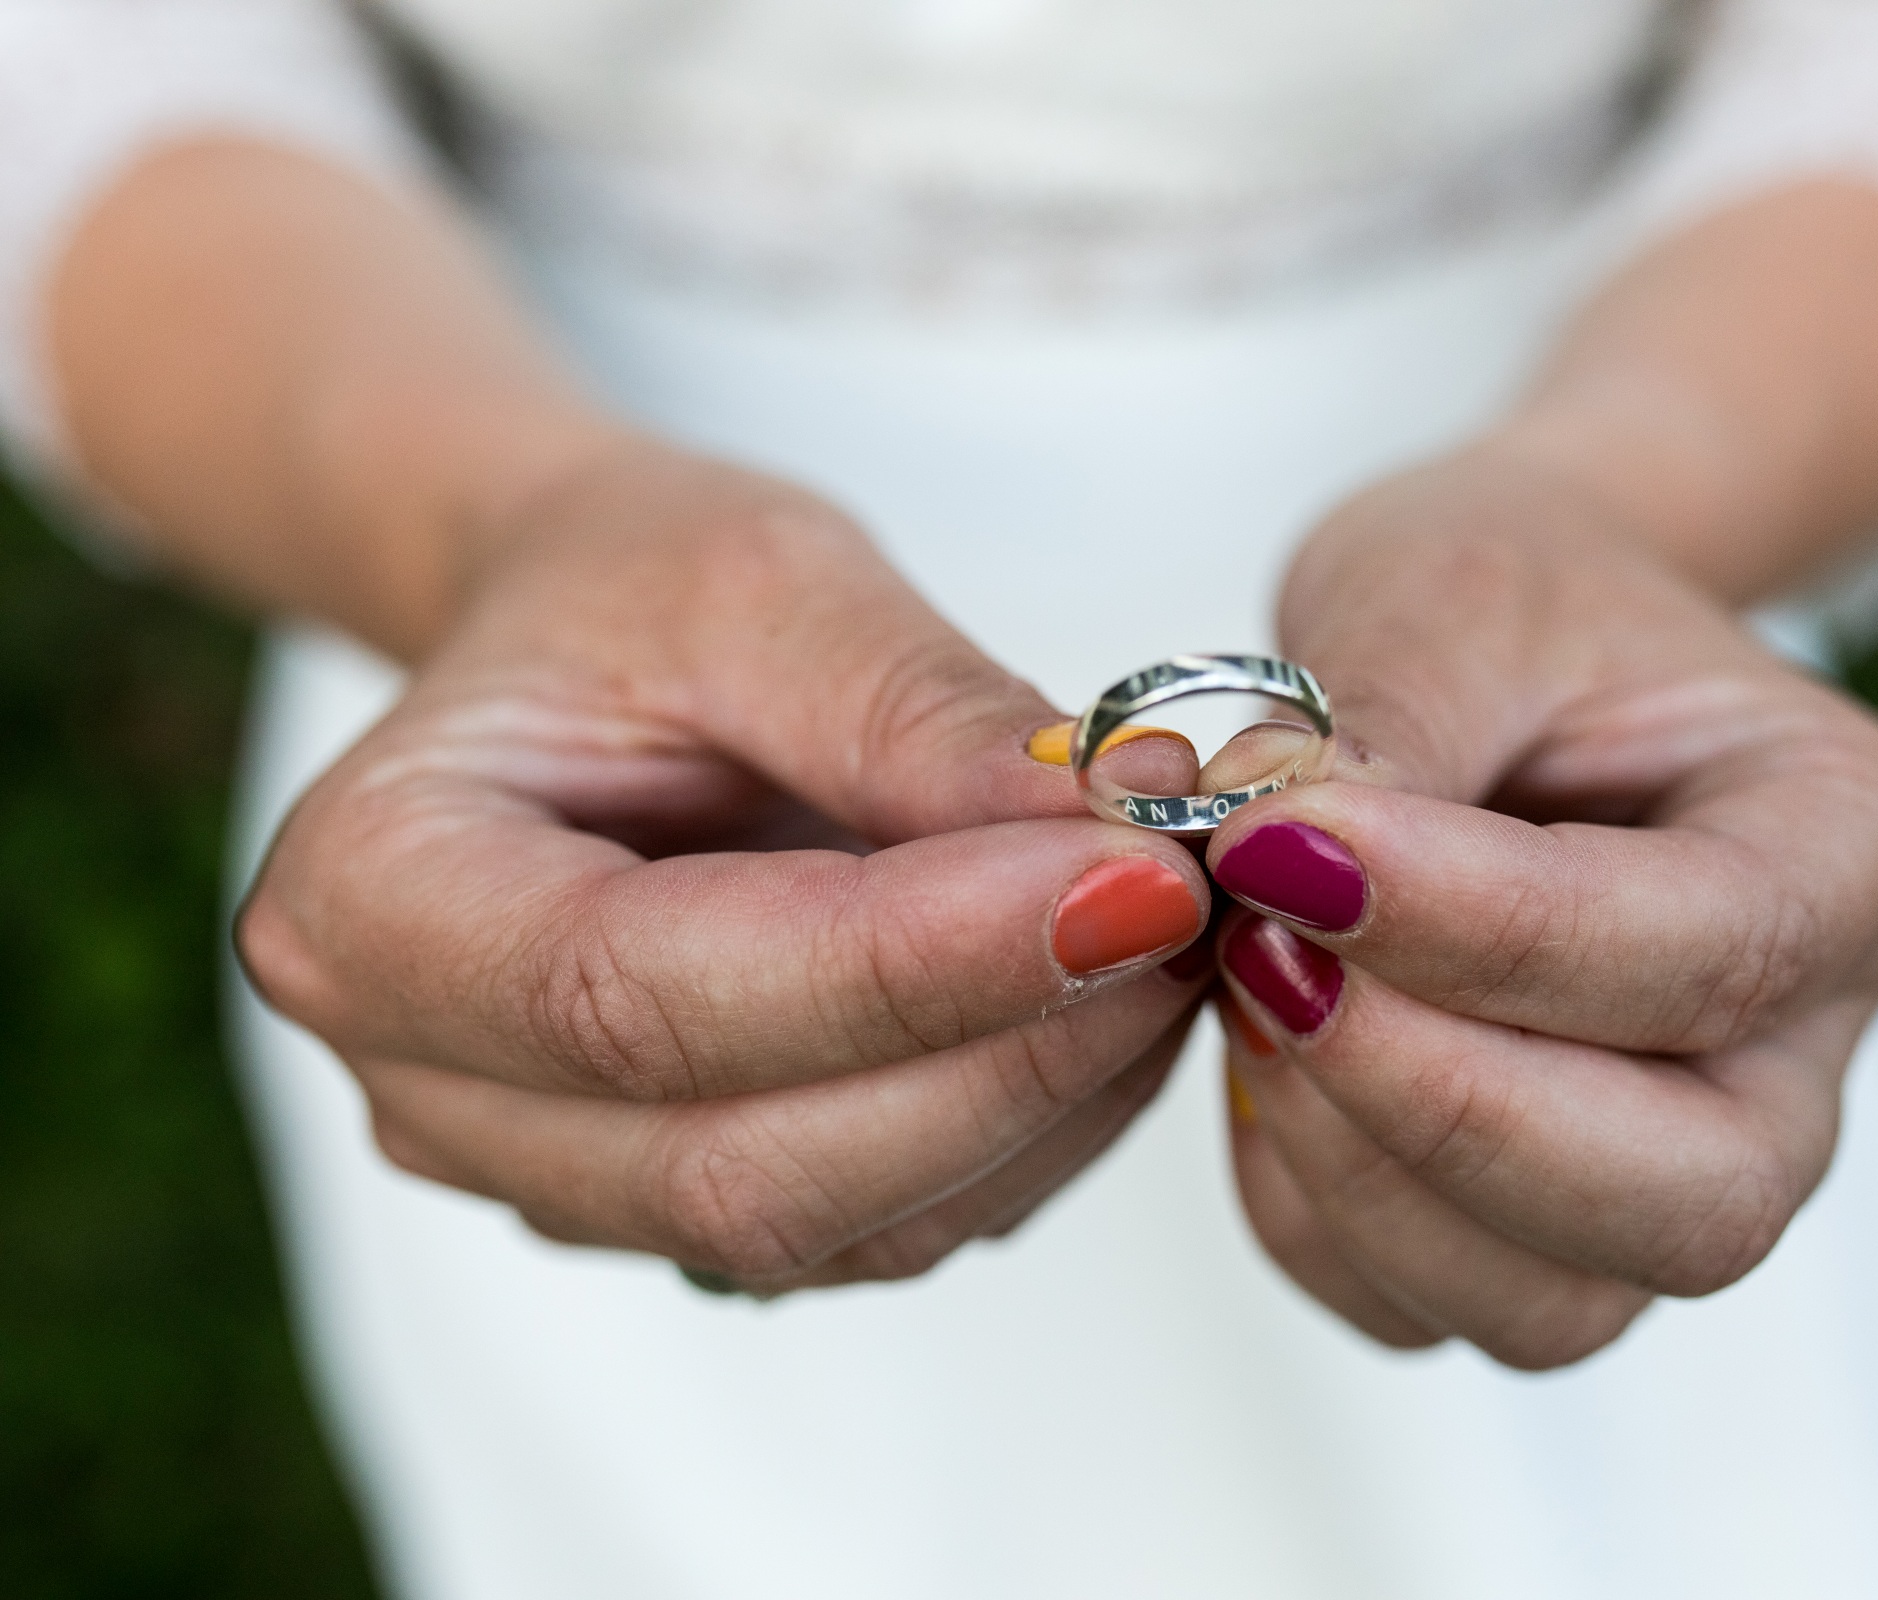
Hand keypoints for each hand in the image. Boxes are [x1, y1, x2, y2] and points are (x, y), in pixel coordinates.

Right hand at [238, 441, 1214, 1293]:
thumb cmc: (633, 592)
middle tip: (1196, 911)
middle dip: (1007, 1051)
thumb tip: (1126, 827)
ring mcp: (556, 1175)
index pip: (642, 996)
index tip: (1137, 876)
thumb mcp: (762, 580)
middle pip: (741, 1162)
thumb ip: (924, 712)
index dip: (908, 963)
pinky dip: (1031, 1131)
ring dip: (1046, 1101)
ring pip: (834, 1224)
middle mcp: (431, 1088)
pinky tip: (1115, 1004)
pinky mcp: (684, 1203)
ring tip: (1178, 938)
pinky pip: (884, 1227)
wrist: (587, 661)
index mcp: (372, 903)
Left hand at [1204, 450, 1877, 1366]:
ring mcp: (1687, 1158)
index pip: (1712, 952)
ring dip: (1357, 1171)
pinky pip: (1424, 1306)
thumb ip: (1374, 734)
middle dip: (1444, 1106)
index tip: (1278, 848)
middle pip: (1694, 1198)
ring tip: (1242, 986)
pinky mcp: (1549, 1228)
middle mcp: (1805, 1042)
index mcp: (1851, 844)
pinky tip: (1256, 1057)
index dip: (1483, 928)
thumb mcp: (1450, 594)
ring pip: (1559, 1300)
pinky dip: (1308, 1208)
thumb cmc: (1509, 601)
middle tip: (1260, 955)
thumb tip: (1257, 858)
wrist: (1489, 652)